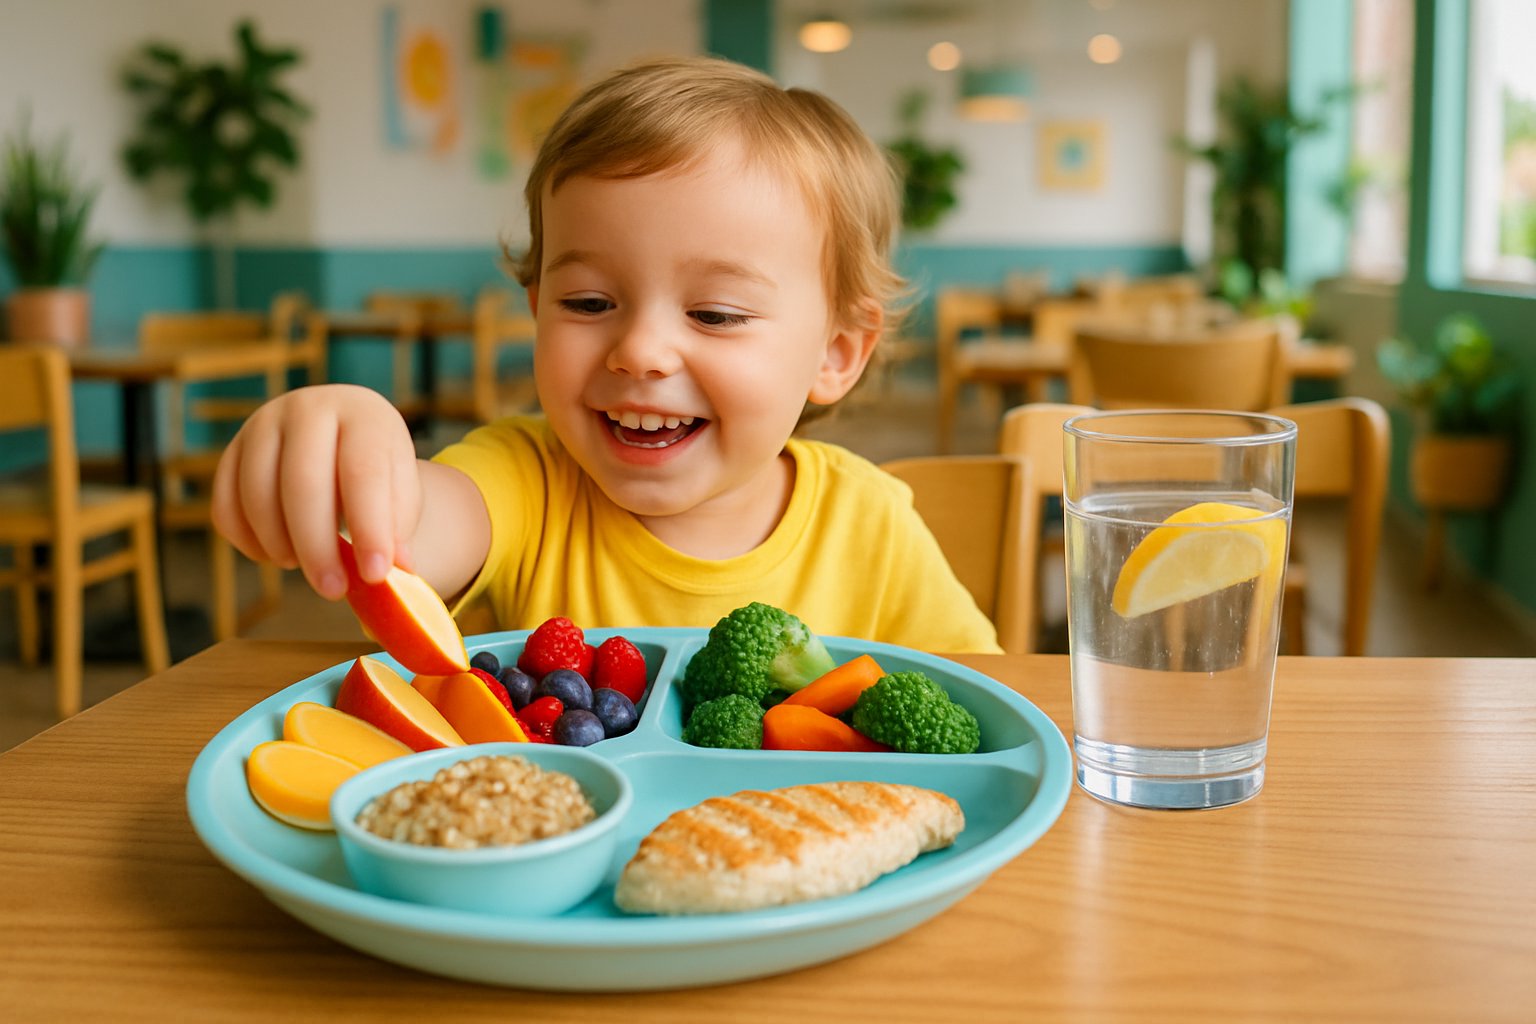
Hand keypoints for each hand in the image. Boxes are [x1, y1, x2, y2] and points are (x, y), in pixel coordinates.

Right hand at [211, 384, 421, 599]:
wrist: (340, 436)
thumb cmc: (376, 471)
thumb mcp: (400, 489)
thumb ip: (399, 526)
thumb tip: (398, 568)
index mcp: (362, 413)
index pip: (363, 472)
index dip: (369, 528)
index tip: (375, 574)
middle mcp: (307, 409)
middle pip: (303, 483)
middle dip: (317, 547)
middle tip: (333, 590)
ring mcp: (262, 425)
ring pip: (257, 495)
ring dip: (280, 545)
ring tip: (307, 567)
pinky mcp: (231, 451)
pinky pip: (226, 505)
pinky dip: (248, 542)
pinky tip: (278, 556)